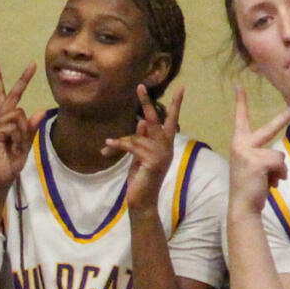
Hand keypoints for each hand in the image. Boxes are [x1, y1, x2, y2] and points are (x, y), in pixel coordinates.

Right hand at [0, 61, 37, 190]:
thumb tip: (41, 111)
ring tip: (16, 145)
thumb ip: (31, 128)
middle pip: (11, 96)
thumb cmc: (11, 162)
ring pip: (18, 114)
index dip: (19, 82)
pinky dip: (17, 136)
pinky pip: (12, 125)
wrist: (0, 177)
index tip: (28, 67)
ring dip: (22, 131)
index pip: (10, 97)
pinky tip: (11, 145)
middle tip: (32, 65)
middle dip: (23, 80)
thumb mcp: (26, 144)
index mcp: (6, 120)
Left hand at [108, 83, 183, 209]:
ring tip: (108, 146)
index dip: (176, 105)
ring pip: (138, 136)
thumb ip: (142, 141)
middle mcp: (167, 147)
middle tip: (139, 86)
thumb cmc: (141, 180)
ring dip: (121, 141)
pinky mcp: (152, 162)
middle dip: (146, 103)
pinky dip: (118, 145)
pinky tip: (107, 146)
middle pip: (155, 120)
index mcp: (166, 145)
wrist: (142, 202)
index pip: (172, 120)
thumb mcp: (140, 157)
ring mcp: (161, 155)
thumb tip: (141, 124)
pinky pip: (132, 146)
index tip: (182, 88)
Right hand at [224, 85, 289, 213]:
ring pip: (279, 155)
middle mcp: (241, 145)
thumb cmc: (250, 187)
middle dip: (285, 117)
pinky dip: (279, 176)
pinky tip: (269, 184)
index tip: (239, 86)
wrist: (242, 205)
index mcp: (239, 143)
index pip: (240, 120)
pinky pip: (280, 164)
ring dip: (278, 171)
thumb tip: (280, 167)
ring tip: (267, 181)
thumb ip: (263, 158)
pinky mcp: (257, 162)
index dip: (240, 103)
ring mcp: (248, 152)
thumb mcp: (254, 167)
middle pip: (270, 128)